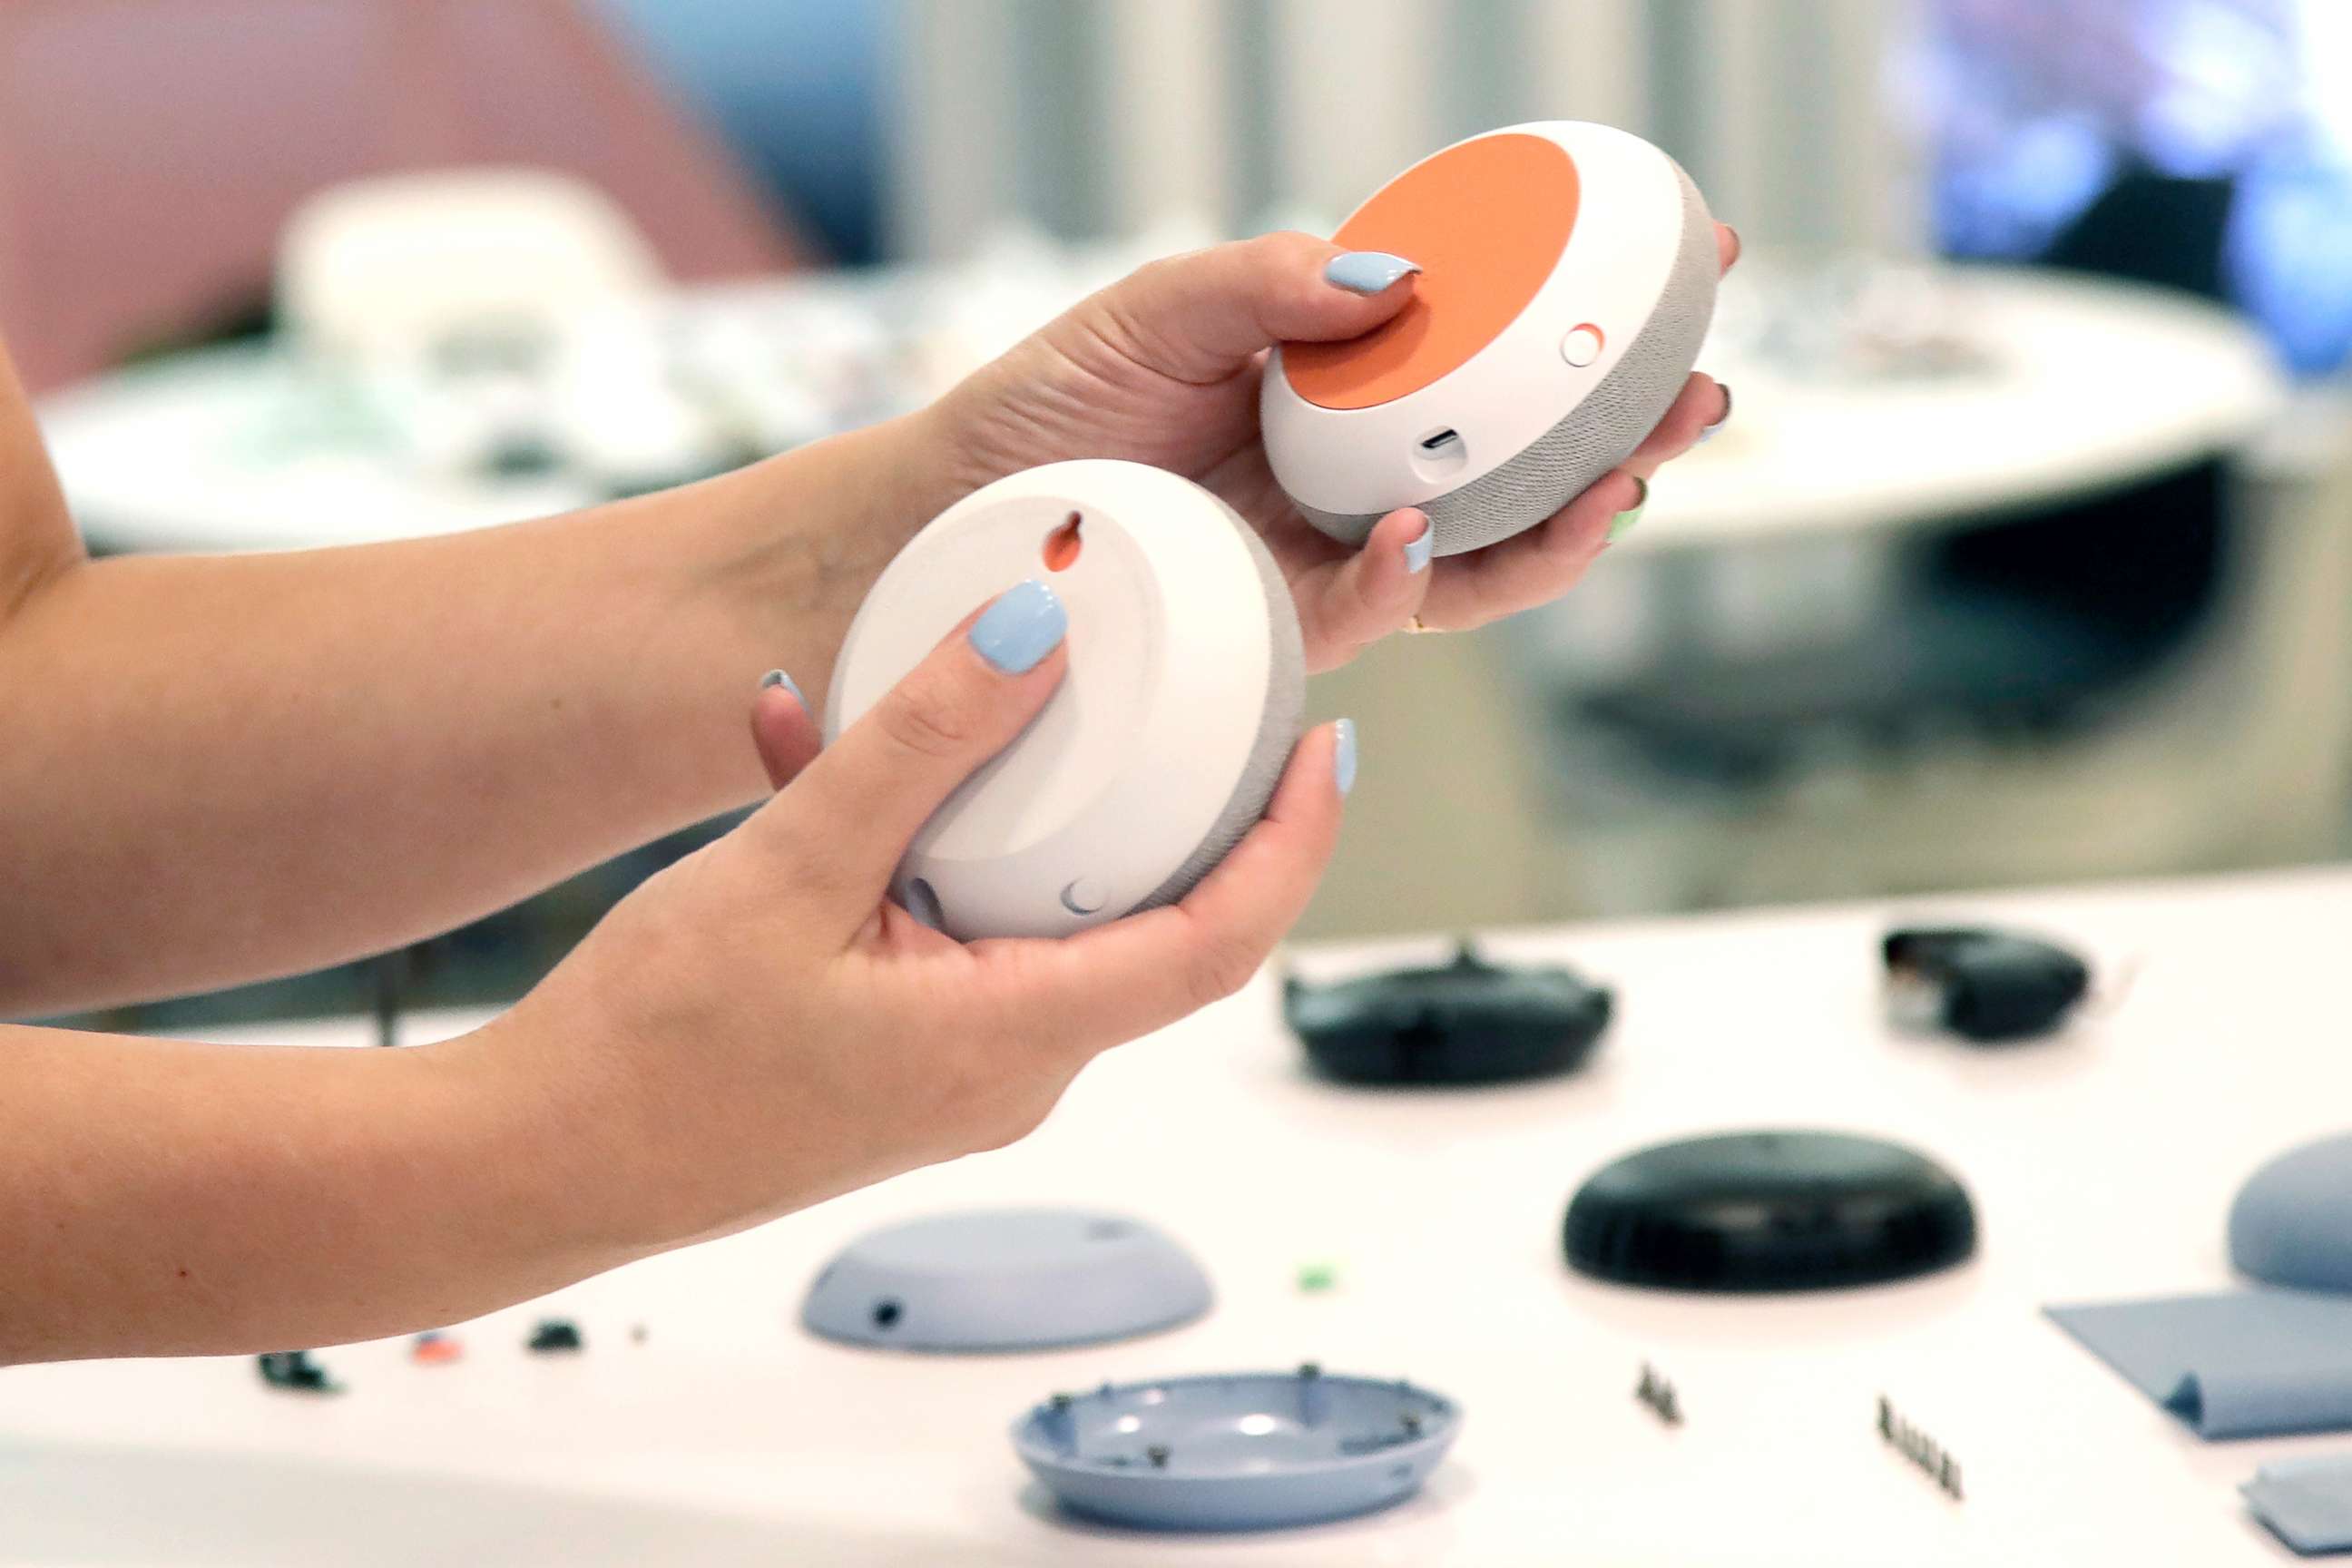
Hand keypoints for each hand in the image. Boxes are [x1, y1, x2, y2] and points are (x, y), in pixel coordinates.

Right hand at [484, 584, 1351, 1247]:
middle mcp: (1010, 1071)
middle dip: (1168, 801)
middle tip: (1178, 684)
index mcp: (1016, 1039)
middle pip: (1148, 923)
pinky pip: (951, 935)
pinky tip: (814, 756)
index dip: (1294, 843)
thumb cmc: (649, 1051)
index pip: (1222, 942)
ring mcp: (956, 1074)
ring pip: (1036, 916)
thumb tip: (1032, 635)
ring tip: (951, 689)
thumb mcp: (790, 867)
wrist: (532, 1167)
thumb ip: (917, 745)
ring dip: (1003, 807)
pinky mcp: (901, 1060)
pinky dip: (918, 851)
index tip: (1329, 746)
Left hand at [929, 227, 1738, 671]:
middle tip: (1695, 397)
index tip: (1692, 263)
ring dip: (1560, 533)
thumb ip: (1274, 281)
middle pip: (1526, 471)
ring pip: (1482, 565)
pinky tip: (1417, 535)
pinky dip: (1407, 578)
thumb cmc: (1047, 408)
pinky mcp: (1279, 632)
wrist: (942, 516)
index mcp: (1348, 389)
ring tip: (1612, 487)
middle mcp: (1357, 479)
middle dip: (1626, 442)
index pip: (1498, 356)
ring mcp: (1326, 560)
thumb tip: (1403, 275)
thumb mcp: (1161, 309)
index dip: (1594, 324)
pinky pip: (1372, 616)